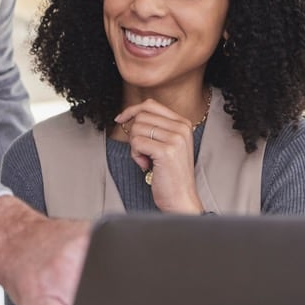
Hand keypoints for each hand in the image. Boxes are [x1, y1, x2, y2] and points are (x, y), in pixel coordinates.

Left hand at [115, 98, 204, 213]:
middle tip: (142, 151)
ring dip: (135, 147)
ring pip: (136, 129)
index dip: (132, 110)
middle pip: (141, 116)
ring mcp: (175, 138)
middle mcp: (181, 127)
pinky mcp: (166, 151)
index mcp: (183, 123)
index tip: (121, 119)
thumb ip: (155, 127)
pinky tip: (146, 165)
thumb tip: (130, 114)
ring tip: (146, 160)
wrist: (180, 199)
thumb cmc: (170, 174)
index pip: (151, 105)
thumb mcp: (167, 144)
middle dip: (134, 134)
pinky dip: (135, 155)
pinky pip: (136, 142)